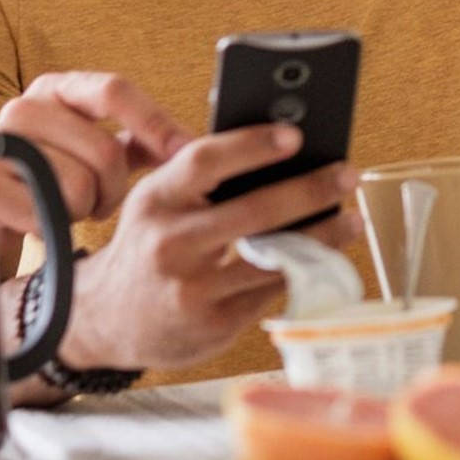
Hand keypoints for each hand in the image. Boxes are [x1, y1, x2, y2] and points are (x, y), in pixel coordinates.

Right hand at [0, 72, 192, 230]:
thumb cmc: (44, 182)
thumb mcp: (90, 151)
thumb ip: (137, 139)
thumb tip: (195, 144)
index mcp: (55, 89)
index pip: (114, 90)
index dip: (155, 122)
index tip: (186, 150)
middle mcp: (23, 108)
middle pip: (104, 151)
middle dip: (113, 189)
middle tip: (97, 201)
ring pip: (78, 187)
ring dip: (80, 210)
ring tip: (61, 209)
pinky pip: (46, 215)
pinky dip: (52, 229)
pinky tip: (37, 223)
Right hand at [58, 124, 362, 372]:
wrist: (108, 317)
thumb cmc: (149, 245)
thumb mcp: (158, 202)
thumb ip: (203, 178)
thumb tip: (282, 151)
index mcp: (156, 199)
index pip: (206, 161)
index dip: (253, 145)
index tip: (295, 136)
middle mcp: (171, 243)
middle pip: (253, 211)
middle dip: (310, 191)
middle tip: (347, 174)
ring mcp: (192, 288)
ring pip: (272, 257)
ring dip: (322, 236)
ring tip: (351, 218)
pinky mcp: (214, 324)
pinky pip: (271, 291)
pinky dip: (303, 271)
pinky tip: (325, 257)